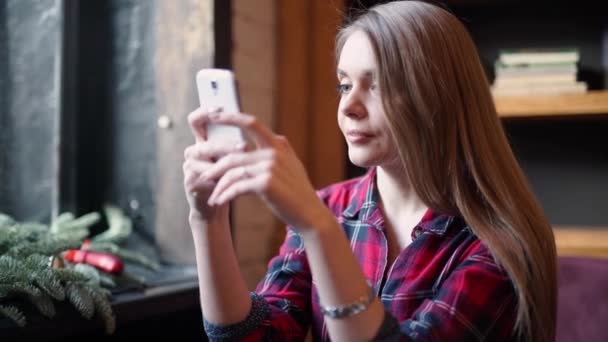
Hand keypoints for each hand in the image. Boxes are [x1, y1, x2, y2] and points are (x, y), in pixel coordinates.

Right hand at [183, 107, 245, 222]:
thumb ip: (239, 142)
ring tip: (243, 167)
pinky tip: (234, 182)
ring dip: (225, 163)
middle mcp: (193, 152)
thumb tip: (256, 127)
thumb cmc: (229, 178)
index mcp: (204, 141)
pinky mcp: (191, 184)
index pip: (197, 120)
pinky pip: (205, 179)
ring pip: (205, 161)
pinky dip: (221, 180)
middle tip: (244, 147)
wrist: (218, 206)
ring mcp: (189, 167)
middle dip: (226, 145)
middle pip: (205, 143)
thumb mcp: (235, 158)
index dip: (204, 113)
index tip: (219, 108)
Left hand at [200, 111, 332, 231]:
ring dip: (219, 186)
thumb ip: (274, 154)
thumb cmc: (297, 194)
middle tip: (202, 176)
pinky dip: (225, 195)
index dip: (231, 117)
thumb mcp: (289, 166)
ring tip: (212, 196)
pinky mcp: (266, 183)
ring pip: (232, 172)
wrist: (311, 214)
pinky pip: (237, 187)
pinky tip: (220, 201)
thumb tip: (254, 149)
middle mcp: (275, 152)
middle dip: (214, 166)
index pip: (252, 123)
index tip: (213, 115)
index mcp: (279, 144)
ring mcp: (270, 166)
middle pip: (233, 154)